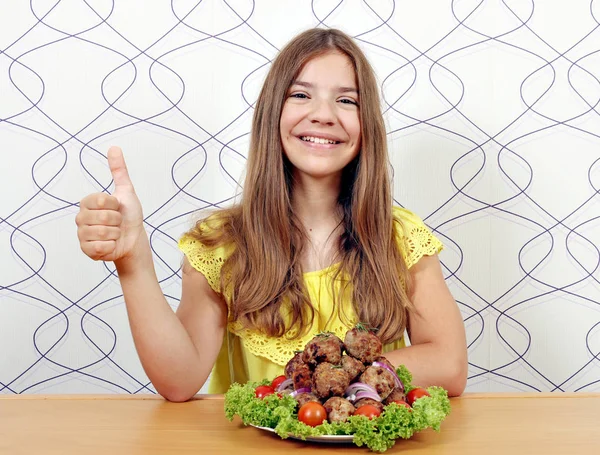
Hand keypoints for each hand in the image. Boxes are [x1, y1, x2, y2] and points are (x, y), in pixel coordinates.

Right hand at [76, 146, 145, 263]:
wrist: (134, 239)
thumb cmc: (129, 216)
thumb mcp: (126, 192)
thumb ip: (119, 171)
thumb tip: (114, 147)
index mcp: (87, 202)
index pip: (101, 200)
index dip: (115, 205)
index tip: (117, 207)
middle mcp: (80, 218)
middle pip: (102, 217)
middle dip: (117, 220)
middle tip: (117, 222)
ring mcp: (82, 235)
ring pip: (102, 233)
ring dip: (116, 233)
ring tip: (115, 232)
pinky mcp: (86, 250)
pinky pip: (100, 246)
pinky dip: (112, 245)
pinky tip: (111, 244)